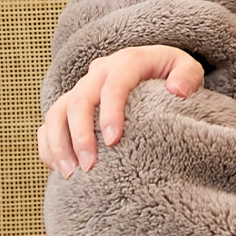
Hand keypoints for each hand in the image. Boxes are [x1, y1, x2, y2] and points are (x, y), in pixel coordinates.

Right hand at [38, 46, 203, 177]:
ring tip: (69, 174)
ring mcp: (81, 88)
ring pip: (57, 112)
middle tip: (88, 166)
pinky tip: (56, 168)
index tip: (113, 141)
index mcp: (127, 61)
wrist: (154, 66)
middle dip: (80, 135)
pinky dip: (48, 144)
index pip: (113, 85)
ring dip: (58, 143)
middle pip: (78, 100)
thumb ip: (188, 76)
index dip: (110, 112)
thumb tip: (177, 90)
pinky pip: (50, 122)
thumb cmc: (173, 72)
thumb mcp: (187, 67)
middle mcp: (98, 72)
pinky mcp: (71, 104)